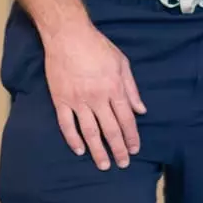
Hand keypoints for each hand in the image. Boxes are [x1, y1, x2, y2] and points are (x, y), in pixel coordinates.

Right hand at [43, 22, 145, 169]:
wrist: (69, 37)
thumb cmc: (98, 47)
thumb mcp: (122, 63)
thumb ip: (131, 88)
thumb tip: (141, 110)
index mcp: (114, 88)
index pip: (126, 118)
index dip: (131, 135)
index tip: (135, 149)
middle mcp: (97, 97)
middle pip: (110, 129)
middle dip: (118, 148)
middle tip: (123, 163)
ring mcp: (77, 101)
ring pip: (89, 132)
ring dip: (98, 150)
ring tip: (104, 165)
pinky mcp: (61, 100)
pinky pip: (67, 125)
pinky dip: (73, 140)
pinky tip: (80, 151)